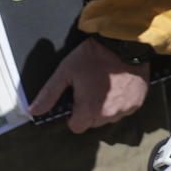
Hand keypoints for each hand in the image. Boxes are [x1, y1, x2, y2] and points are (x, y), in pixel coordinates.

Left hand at [27, 38, 150, 132]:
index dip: (73, 115)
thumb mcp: (66, 71)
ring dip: (105, 108)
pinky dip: (120, 102)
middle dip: (89, 111)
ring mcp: (126, 110)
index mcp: (89, 110)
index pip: (76, 127)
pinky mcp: (138, 103)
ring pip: (110, 117)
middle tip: (90, 89)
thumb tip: (32, 112)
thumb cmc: (92, 57)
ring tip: (105, 87)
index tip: (75, 99)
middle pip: (93, 123)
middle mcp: (109, 116)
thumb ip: (49, 94)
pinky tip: (118, 86)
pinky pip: (125, 110)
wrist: (126, 43)